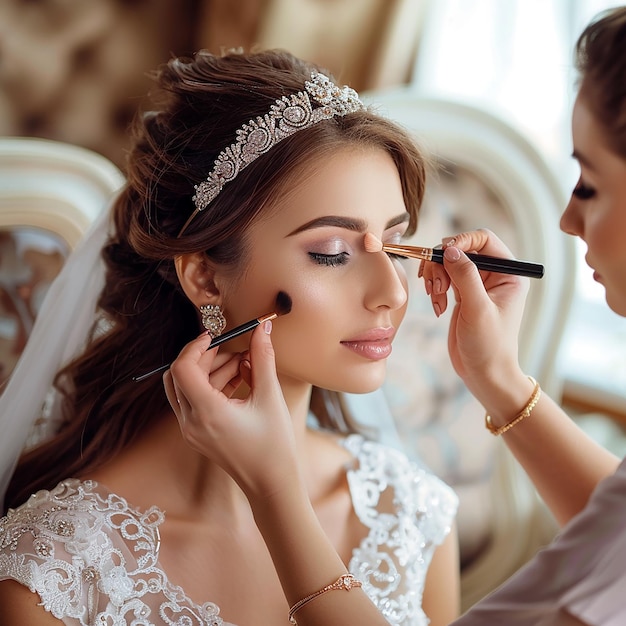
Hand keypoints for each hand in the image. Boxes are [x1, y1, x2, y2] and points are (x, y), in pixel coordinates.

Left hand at [162, 321, 299, 500]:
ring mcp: (191, 430)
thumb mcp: (270, 396)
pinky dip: (211, 385)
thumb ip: (263, 358)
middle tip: (233, 348)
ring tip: (244, 364)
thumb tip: (261, 328)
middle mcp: (190, 422)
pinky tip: (240, 379)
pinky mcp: (197, 434)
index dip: (195, 346)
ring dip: (209, 370)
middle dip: (205, 356)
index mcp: (206, 413)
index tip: (216, 335)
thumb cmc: (274, 445)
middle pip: (180, 375)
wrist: (272, 485)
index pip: (182, 368)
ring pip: (185, 387)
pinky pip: (194, 401)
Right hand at [419, 229, 528, 391]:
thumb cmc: (489, 346)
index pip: (484, 239)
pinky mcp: (463, 295)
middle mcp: (494, 275)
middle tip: (436, 286)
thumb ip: (465, 276)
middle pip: (461, 249)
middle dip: (443, 264)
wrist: (484, 373)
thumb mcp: (477, 309)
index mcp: (509, 273)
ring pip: (448, 263)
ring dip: (436, 277)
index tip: (442, 255)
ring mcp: (477, 284)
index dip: (461, 241)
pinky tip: (438, 307)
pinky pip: (443, 278)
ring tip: (436, 300)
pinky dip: (435, 289)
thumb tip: (449, 249)